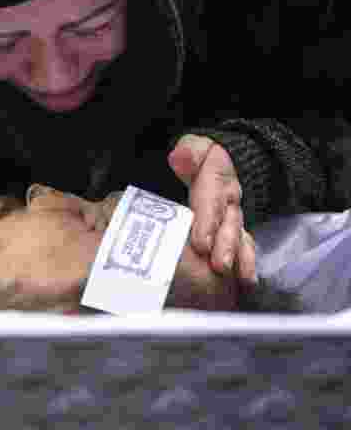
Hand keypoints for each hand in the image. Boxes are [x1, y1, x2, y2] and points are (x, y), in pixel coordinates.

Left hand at [168, 134, 256, 285]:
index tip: (201, 244)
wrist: (221, 159)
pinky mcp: (235, 229)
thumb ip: (190, 152)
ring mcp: (234, 216)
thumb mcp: (195, 147)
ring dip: (240, 259)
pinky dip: (247, 264)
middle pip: (229, 225)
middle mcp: (230, 201)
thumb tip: (181, 158)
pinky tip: (247, 282)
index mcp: (217, 181)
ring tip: (242, 280)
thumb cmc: (200, 157)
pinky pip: (243, 247)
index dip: (207, 222)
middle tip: (220, 266)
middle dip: (225, 246)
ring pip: (240, 238)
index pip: (211, 202)